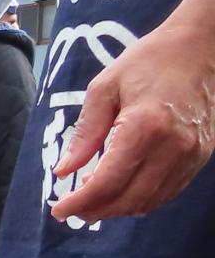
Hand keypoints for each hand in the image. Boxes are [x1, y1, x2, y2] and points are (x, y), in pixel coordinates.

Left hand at [51, 20, 214, 221]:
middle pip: (129, 199)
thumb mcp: (104, 88)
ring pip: (150, 200)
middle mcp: (173, 145)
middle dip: (96, 211)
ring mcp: (192, 153)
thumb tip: (63, 171)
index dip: (80, 202)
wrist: (201, 46)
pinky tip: (121, 190)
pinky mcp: (202, 154)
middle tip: (73, 209)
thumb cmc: (149, 60)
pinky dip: (142, 199)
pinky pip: (169, 190)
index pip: (107, 182)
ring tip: (93, 200)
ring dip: (118, 209)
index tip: (57, 210)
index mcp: (144, 126)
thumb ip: (85, 134)